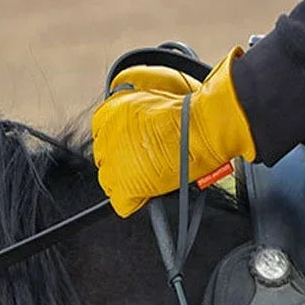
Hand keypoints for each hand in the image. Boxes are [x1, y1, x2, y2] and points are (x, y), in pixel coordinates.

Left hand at [92, 48, 255, 216]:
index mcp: (110, 112)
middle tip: (147, 162)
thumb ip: (139, 114)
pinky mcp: (125, 186)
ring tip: (151, 176)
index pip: (102, 136)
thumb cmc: (190, 112)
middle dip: (123, 162)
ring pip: (110, 182)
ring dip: (128, 181)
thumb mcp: (156, 100)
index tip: (136, 148)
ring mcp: (114, 163)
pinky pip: (121, 204)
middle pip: (105, 159)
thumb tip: (143, 124)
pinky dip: (134, 202)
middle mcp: (107, 136)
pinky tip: (149, 193)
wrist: (202, 128)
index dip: (121, 144)